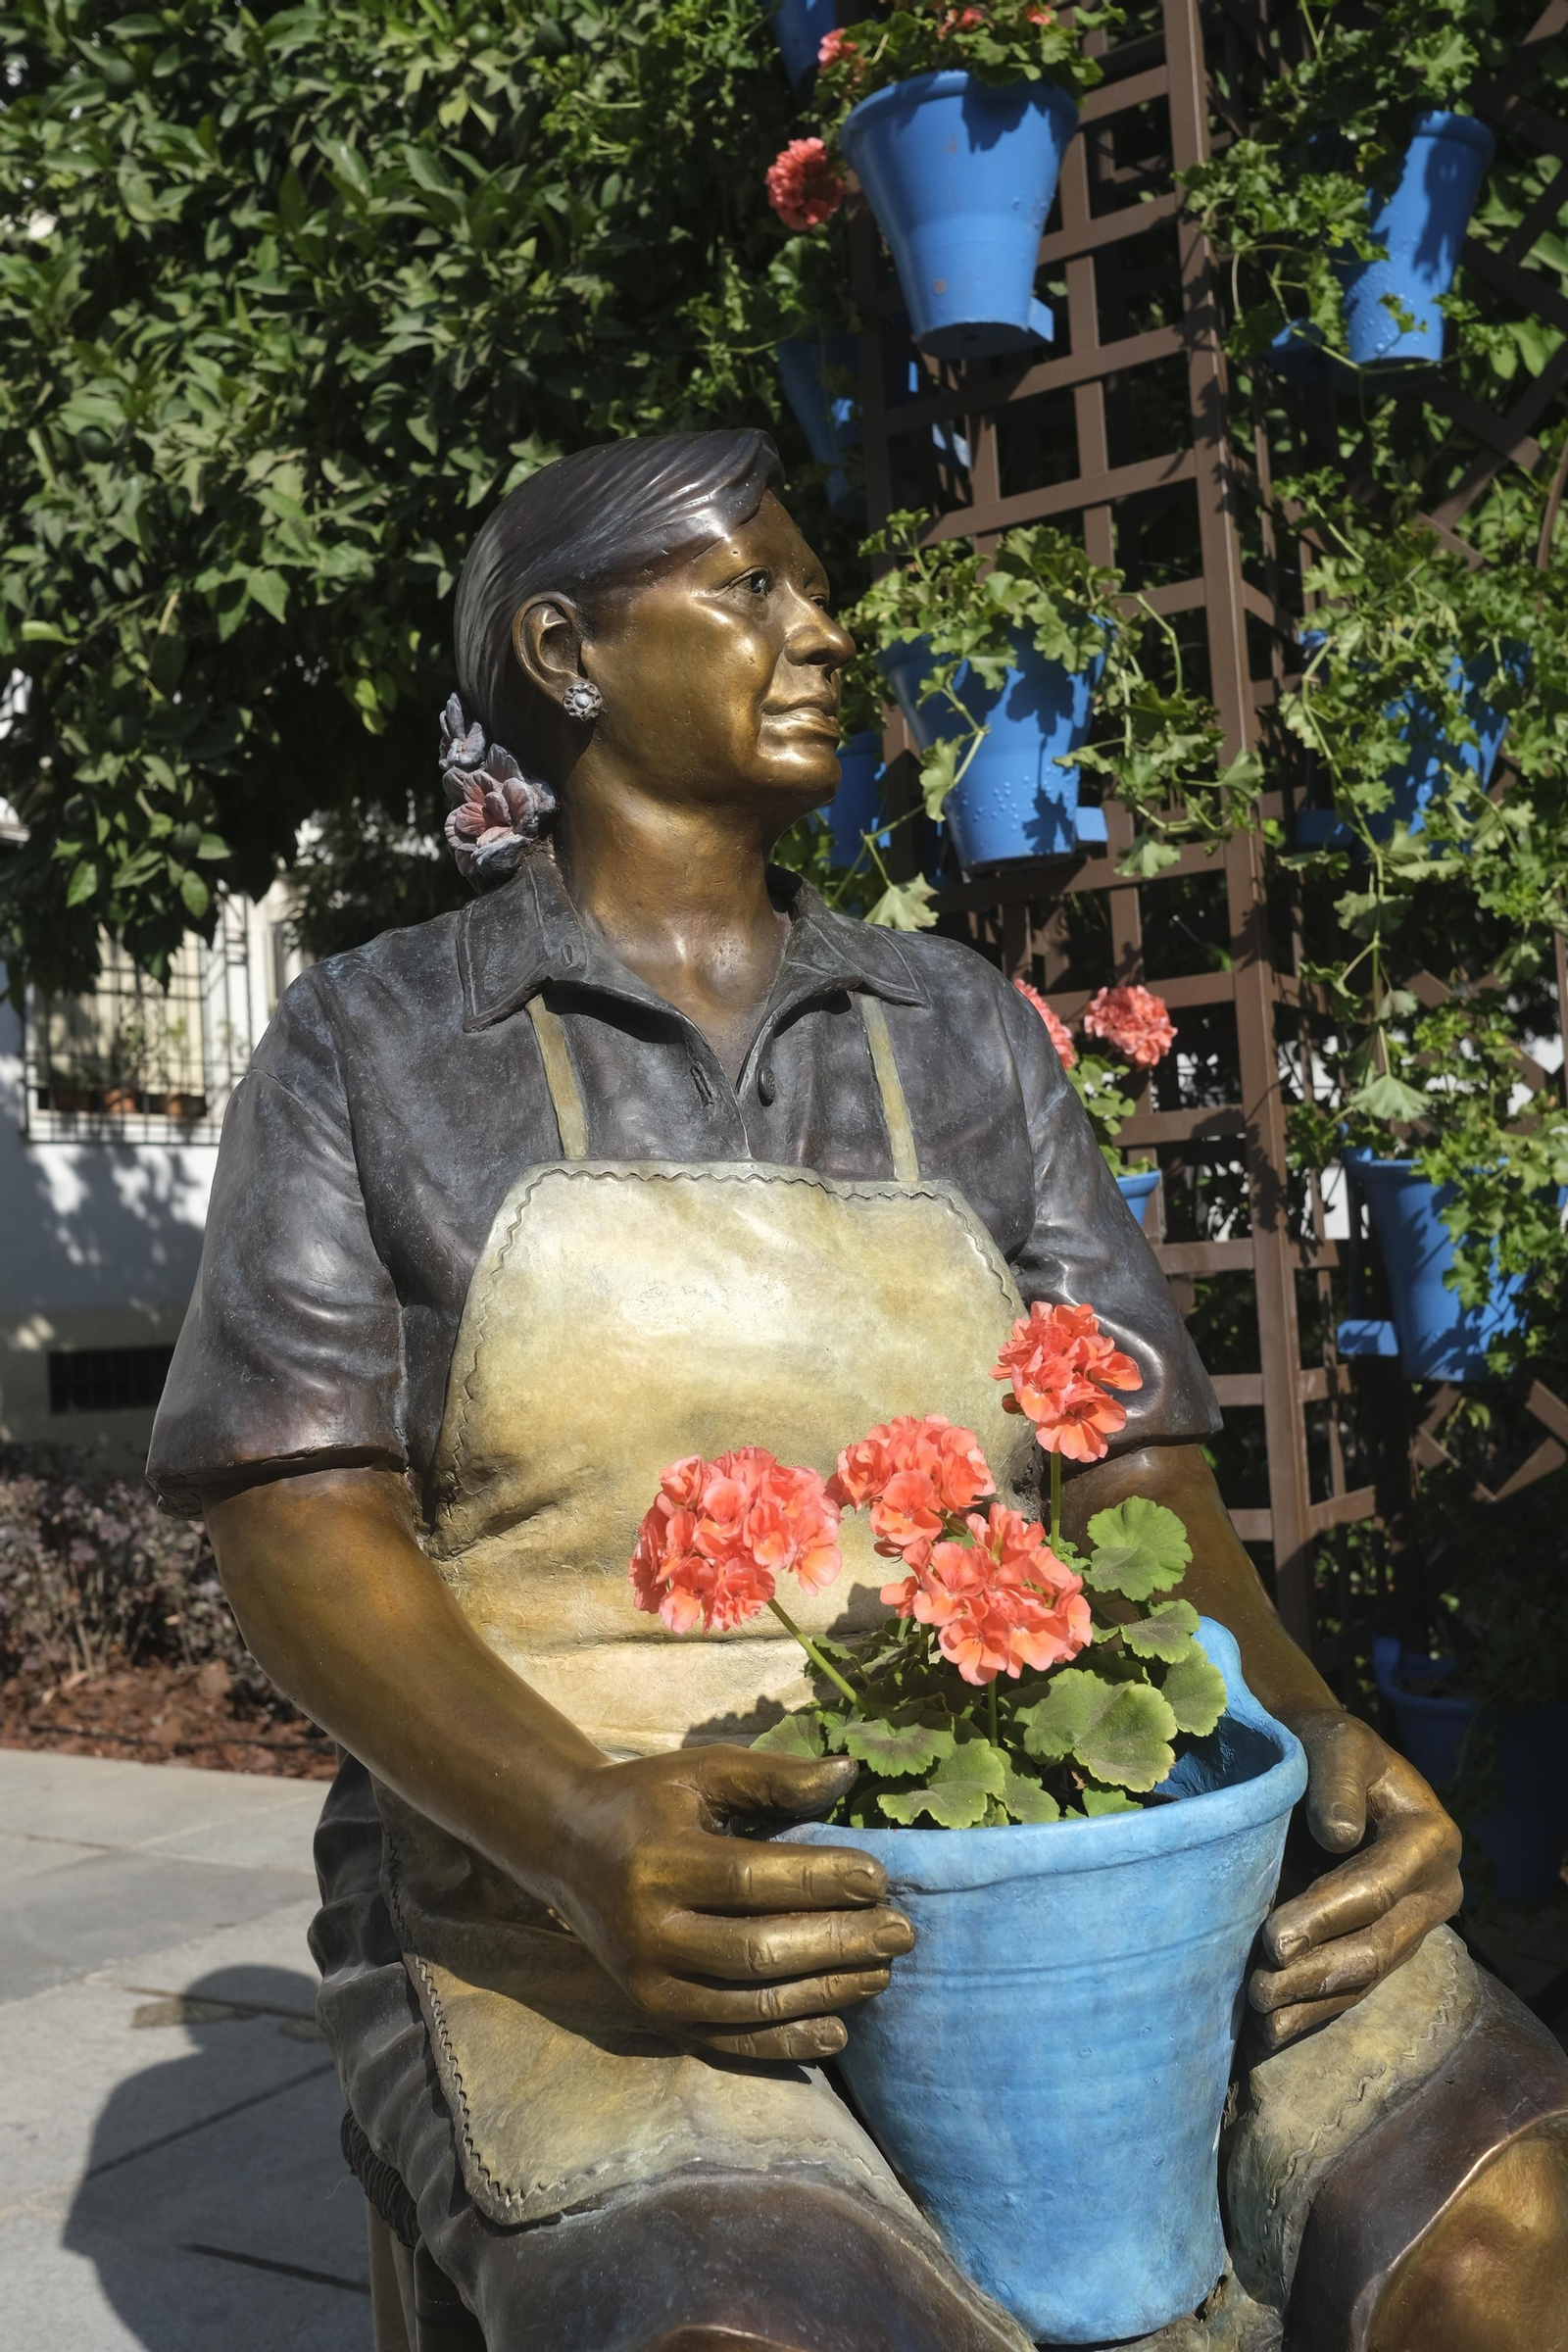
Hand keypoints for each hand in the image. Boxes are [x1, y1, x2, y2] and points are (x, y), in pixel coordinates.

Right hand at [544, 1745, 913, 2062]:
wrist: (567, 1847)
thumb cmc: (648, 1800)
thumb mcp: (703, 1771)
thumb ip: (774, 1776)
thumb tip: (848, 1775)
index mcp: (658, 1861)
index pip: (751, 1879)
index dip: (820, 1881)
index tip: (879, 1877)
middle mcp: (647, 1930)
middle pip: (756, 1951)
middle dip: (837, 1943)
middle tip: (900, 1932)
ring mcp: (648, 1983)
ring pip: (748, 2003)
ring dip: (824, 1992)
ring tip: (881, 1972)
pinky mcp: (654, 2014)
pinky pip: (727, 2041)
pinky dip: (784, 2043)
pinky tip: (837, 2031)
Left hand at [1248, 1709, 1463, 2048]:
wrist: (1326, 1767)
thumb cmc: (1327, 1749)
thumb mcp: (1336, 1743)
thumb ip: (1338, 1782)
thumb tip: (1340, 1837)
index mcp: (1431, 1839)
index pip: (1377, 1886)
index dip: (1327, 1915)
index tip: (1274, 1939)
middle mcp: (1435, 1891)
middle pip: (1376, 1945)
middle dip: (1316, 1971)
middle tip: (1258, 1987)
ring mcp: (1414, 1927)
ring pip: (1365, 1977)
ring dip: (1311, 2002)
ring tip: (1258, 2013)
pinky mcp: (1387, 1948)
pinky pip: (1354, 1990)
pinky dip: (1312, 2011)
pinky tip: (1271, 2031)